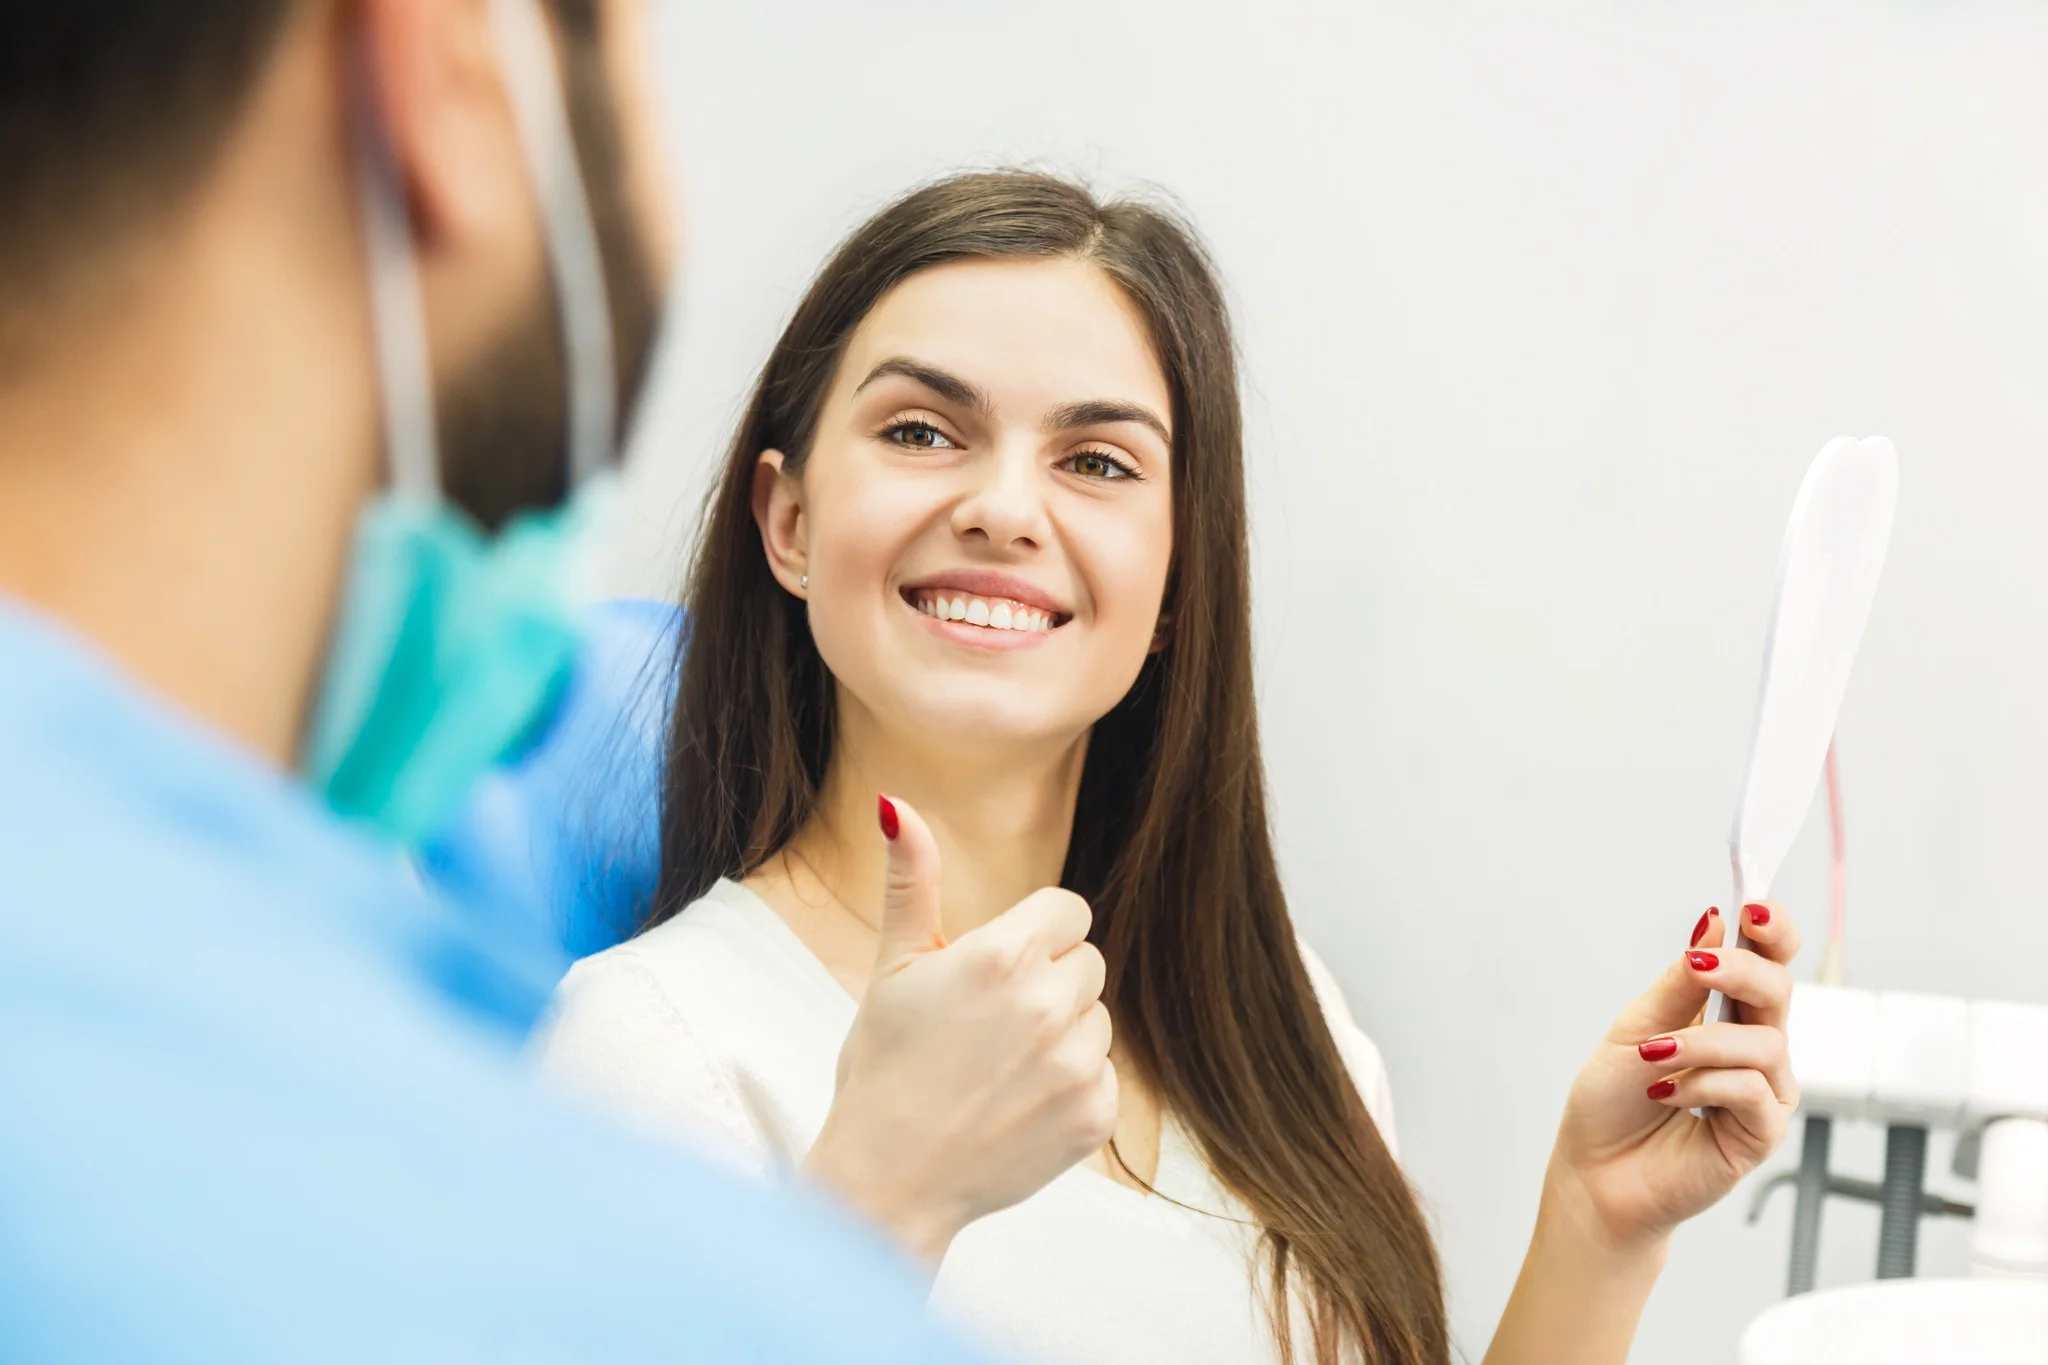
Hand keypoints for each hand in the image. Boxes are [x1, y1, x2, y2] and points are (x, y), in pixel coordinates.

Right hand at [800, 795, 1117, 1267]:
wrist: (887, 1179)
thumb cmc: (882, 1068)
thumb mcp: (891, 967)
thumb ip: (912, 881)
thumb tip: (896, 804)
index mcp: (1003, 956)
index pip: (1068, 911)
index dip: (1032, 936)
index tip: (997, 970)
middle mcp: (1049, 1004)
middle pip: (1087, 962)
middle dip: (1049, 982)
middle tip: (990, 1024)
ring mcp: (1078, 1063)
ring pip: (1097, 1019)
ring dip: (1063, 1035)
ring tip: (1001, 1068)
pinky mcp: (1096, 1115)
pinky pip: (1105, 1075)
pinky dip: (1072, 1088)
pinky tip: (1019, 1104)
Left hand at [1546, 901, 1801, 1252]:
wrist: (1594, 1172)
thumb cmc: (1613, 1101)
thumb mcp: (1638, 1027)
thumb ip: (1680, 982)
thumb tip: (1713, 921)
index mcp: (1727, 1014)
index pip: (1768, 961)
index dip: (1773, 930)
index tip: (1753, 906)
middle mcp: (1754, 1048)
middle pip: (1778, 989)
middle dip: (1740, 968)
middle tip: (1698, 963)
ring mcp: (1763, 1091)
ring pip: (1763, 1042)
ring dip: (1699, 1042)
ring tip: (1652, 1059)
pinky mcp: (1762, 1134)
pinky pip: (1752, 1091)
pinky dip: (1701, 1086)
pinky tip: (1665, 1095)